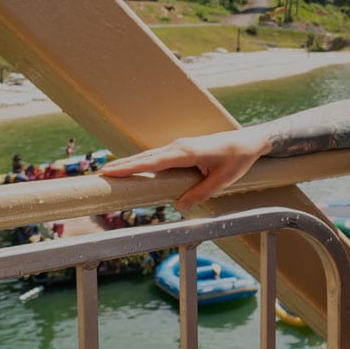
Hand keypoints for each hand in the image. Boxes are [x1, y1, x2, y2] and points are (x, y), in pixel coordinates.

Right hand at [99, 128, 267, 211]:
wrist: (250, 141)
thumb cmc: (238, 159)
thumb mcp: (222, 180)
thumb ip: (200, 193)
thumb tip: (179, 207)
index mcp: (187, 152)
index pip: (153, 161)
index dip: (130, 167)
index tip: (110, 171)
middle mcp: (179, 146)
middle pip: (145, 157)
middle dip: (122, 165)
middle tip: (99, 174)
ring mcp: (180, 146)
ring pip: (150, 156)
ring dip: (130, 163)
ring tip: (108, 172)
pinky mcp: (183, 149)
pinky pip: (158, 156)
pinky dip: (142, 162)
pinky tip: (132, 168)